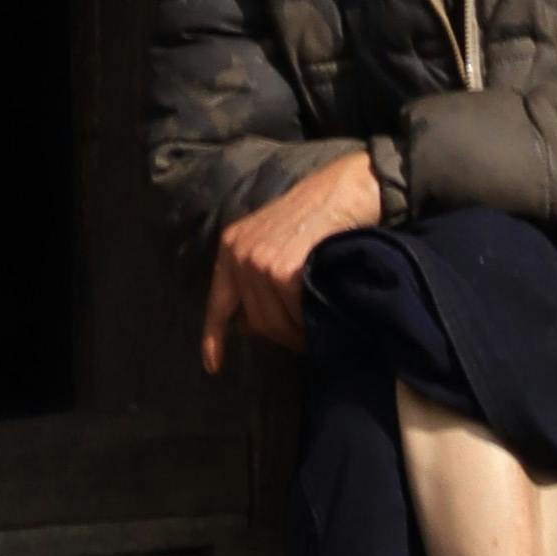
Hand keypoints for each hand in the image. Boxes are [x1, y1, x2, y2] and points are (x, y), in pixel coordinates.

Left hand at [199, 146, 383, 369]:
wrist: (343, 189)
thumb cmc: (313, 217)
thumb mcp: (272, 241)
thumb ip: (256, 277)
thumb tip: (247, 324)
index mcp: (232, 246)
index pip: (218, 302)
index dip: (213, 337)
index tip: (212, 366)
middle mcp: (238, 253)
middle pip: (255, 321)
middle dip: (280, 333)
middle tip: (304, 331)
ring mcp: (258, 261)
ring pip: (273, 323)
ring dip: (296, 331)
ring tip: (315, 322)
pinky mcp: (281, 269)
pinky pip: (293, 313)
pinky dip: (308, 319)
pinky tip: (322, 311)